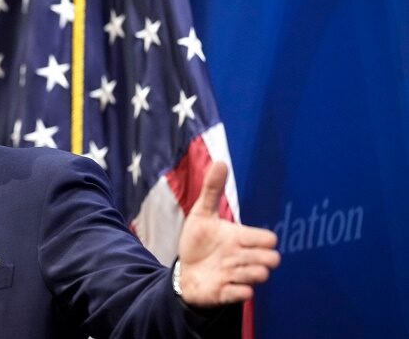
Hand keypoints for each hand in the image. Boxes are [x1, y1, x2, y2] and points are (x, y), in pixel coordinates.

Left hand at [177, 162, 279, 306]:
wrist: (184, 271)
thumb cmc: (197, 241)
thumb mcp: (201, 213)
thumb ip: (212, 189)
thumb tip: (221, 161)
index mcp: (241, 238)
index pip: (269, 239)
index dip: (261, 239)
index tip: (242, 239)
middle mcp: (243, 258)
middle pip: (272, 259)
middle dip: (258, 257)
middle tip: (235, 255)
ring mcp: (238, 276)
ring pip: (260, 276)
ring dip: (246, 272)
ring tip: (227, 269)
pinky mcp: (228, 294)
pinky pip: (244, 295)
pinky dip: (237, 290)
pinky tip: (222, 283)